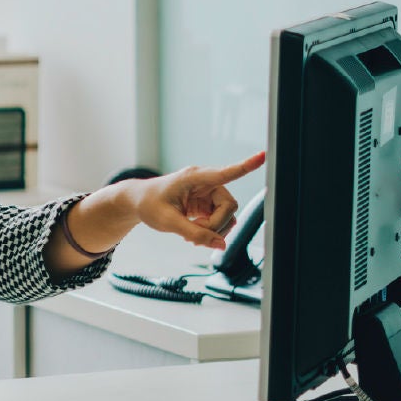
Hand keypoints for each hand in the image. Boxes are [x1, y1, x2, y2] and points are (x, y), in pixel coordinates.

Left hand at [129, 151, 265, 249]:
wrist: (138, 202)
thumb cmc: (149, 204)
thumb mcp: (168, 222)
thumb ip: (195, 234)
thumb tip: (221, 244)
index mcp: (195, 178)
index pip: (226, 173)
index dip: (247, 166)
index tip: (263, 155)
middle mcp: (205, 183)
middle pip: (229, 207)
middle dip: (216, 225)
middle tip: (195, 236)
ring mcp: (207, 193)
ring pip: (226, 216)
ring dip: (213, 230)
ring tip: (191, 236)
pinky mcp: (206, 203)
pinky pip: (219, 220)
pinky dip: (210, 231)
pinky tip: (193, 235)